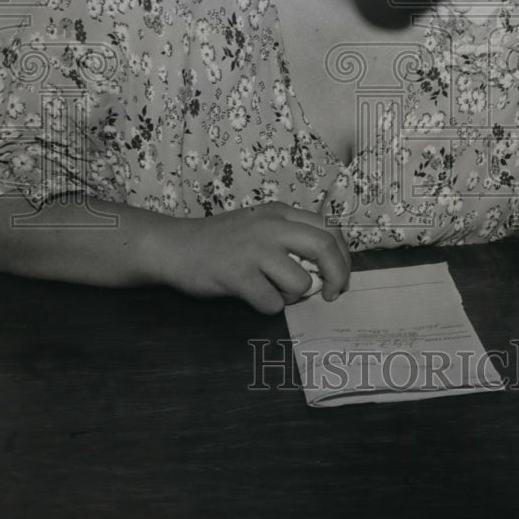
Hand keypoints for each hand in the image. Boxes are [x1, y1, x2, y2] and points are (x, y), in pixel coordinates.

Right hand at [147, 202, 350, 312]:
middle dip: (337, 276)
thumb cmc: (221, 240)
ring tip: (272, 290)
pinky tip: (251, 295)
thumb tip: (327, 265)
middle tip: (331, 294)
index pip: (329, 229)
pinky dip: (266, 306)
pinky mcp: (237, 274)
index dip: (343, 256)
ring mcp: (254, 250)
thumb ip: (290, 237)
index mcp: (280, 212)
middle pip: (325, 248)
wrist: (175, 246)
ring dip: (292, 296)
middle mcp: (271, 226)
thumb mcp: (260, 225)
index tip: (339, 275)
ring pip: (300, 283)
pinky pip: (271, 303)